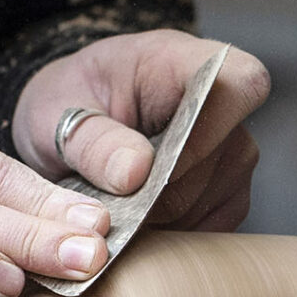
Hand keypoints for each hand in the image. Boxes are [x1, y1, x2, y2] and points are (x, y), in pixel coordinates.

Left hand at [13, 32, 270, 231]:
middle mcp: (224, 108)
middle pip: (214, 163)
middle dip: (156, 192)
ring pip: (207, 204)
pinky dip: (165, 234)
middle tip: (103, 196)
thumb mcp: (55, 114)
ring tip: (112, 202)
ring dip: (155, 217)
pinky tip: (132, 218)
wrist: (69, 125)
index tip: (151, 159)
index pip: (241, 82)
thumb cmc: (68, 105)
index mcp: (183, 62)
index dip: (208, 126)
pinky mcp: (228, 198)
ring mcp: (233, 156)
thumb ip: (92, 140)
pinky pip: (206, 230)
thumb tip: (135, 174)